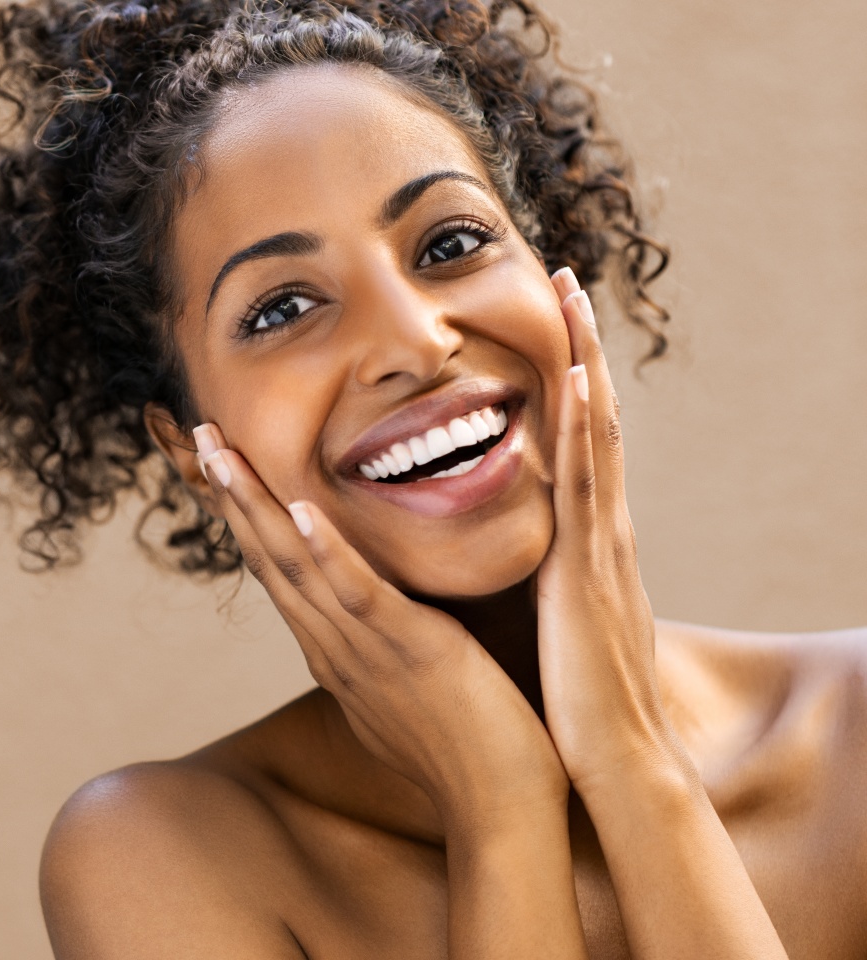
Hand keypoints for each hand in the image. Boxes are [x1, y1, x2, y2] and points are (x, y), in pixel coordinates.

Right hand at [192, 425, 568, 826]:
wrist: (499, 807)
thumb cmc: (460, 742)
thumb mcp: (401, 679)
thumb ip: (377, 638)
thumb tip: (368, 613)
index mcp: (334, 647)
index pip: (278, 568)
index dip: (245, 513)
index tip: (223, 463)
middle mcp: (333, 645)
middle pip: (269, 557)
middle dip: (232, 493)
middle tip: (199, 430)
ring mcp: (365, 649)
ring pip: (297, 567)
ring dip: (255, 507)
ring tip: (223, 452)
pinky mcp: (410, 651)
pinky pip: (359, 595)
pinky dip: (325, 552)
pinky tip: (297, 510)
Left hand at [537, 270, 677, 794]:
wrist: (617, 758)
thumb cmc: (583, 695)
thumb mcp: (567, 620)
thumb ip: (556, 581)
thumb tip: (538, 561)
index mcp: (592, 541)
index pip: (584, 445)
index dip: (574, 384)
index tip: (559, 329)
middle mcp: (603, 527)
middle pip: (593, 420)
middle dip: (583, 349)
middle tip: (570, 282)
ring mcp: (601, 541)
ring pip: (593, 434)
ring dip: (584, 362)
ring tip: (574, 297)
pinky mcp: (588, 565)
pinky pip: (583, 481)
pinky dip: (581, 425)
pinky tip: (574, 375)